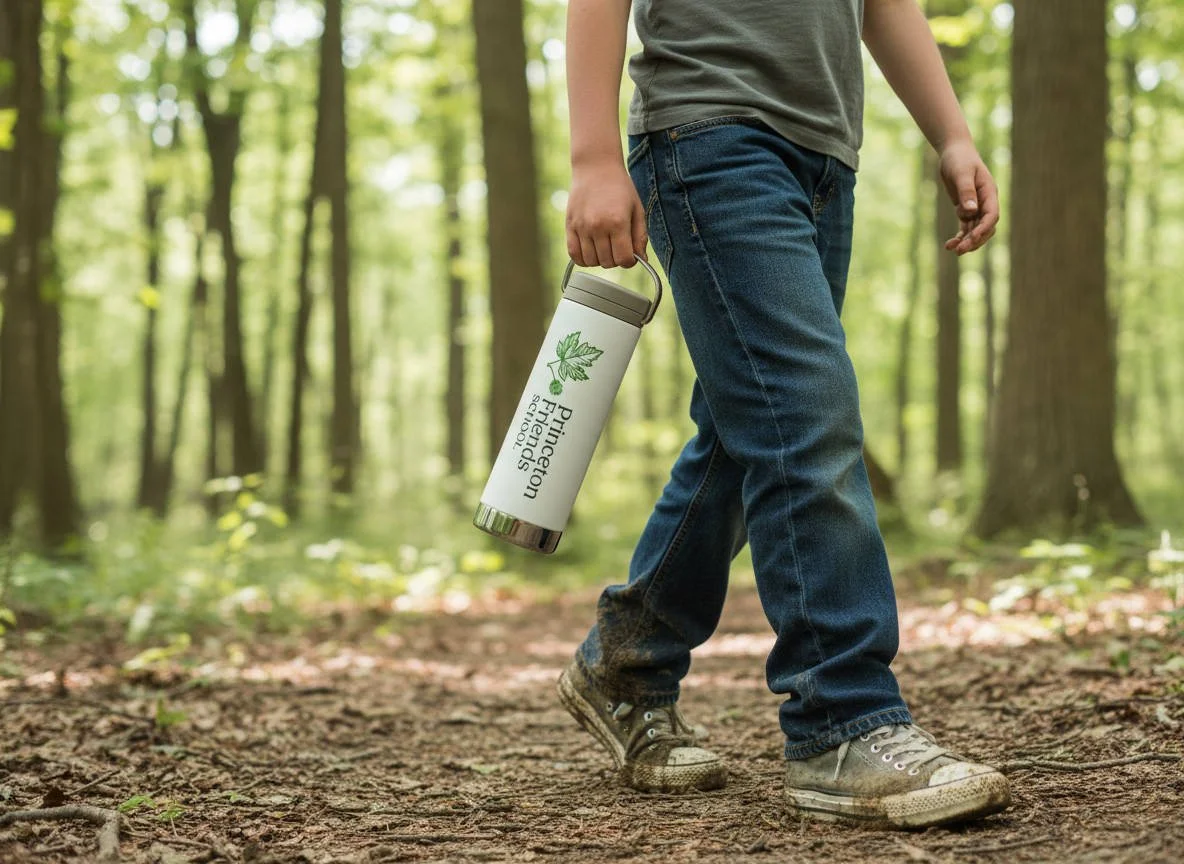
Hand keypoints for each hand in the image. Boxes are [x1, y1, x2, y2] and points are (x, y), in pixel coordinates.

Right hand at [566, 158, 647, 268]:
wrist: (596, 167)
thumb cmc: (620, 188)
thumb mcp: (637, 209)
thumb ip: (640, 236)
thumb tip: (642, 259)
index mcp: (618, 222)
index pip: (623, 259)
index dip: (630, 261)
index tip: (630, 254)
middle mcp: (598, 226)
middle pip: (608, 262)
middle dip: (616, 259)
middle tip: (618, 247)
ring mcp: (582, 227)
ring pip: (591, 261)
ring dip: (600, 259)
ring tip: (605, 247)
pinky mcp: (570, 226)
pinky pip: (574, 254)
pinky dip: (583, 259)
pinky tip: (591, 251)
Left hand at [938, 139, 998, 254]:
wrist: (953, 153)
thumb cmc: (959, 160)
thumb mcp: (961, 174)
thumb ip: (966, 192)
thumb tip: (971, 211)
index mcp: (989, 193)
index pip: (992, 215)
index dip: (983, 229)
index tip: (971, 238)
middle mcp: (985, 202)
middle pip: (985, 227)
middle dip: (974, 240)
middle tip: (959, 251)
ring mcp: (976, 206)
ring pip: (975, 230)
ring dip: (966, 241)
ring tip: (952, 249)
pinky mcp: (965, 209)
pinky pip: (965, 227)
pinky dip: (959, 236)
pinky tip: (948, 245)